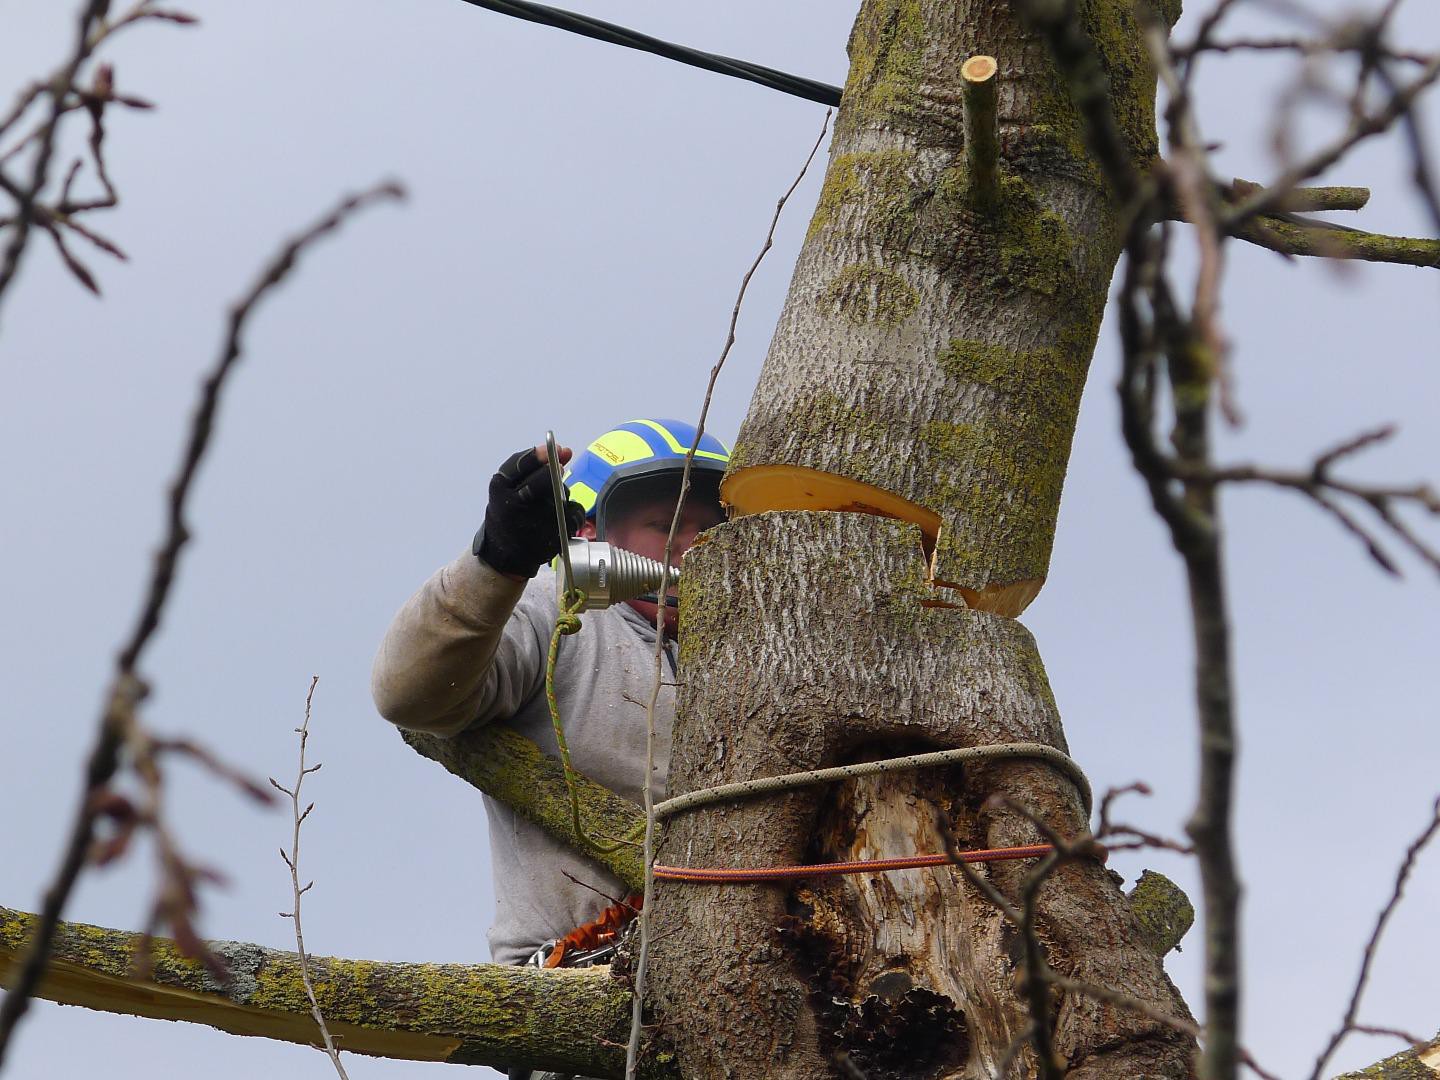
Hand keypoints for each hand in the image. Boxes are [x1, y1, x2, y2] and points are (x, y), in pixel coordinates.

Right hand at [474, 444, 586, 578]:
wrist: (503, 554)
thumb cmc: (509, 514)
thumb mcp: (509, 488)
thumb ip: (534, 467)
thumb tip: (565, 451)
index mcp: (499, 488)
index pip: (520, 465)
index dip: (540, 455)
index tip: (554, 450)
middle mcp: (513, 504)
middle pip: (545, 479)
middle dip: (555, 474)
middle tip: (557, 472)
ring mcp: (533, 522)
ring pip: (563, 494)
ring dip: (563, 494)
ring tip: (552, 504)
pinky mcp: (551, 536)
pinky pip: (574, 514)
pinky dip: (573, 513)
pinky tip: (563, 517)